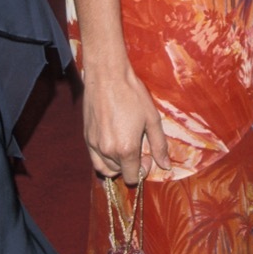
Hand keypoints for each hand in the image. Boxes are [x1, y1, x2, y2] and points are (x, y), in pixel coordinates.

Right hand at [82, 64, 168, 183]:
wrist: (107, 76)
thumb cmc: (132, 94)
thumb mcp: (152, 118)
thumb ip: (159, 145)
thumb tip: (165, 166)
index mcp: (126, 149)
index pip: (132, 177)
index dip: (142, 170)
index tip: (146, 155)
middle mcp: (107, 151)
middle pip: (119, 173)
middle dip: (130, 165)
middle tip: (137, 147)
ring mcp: (94, 145)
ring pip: (104, 169)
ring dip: (116, 164)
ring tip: (124, 146)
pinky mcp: (86, 137)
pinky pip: (94, 159)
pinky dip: (104, 158)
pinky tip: (113, 142)